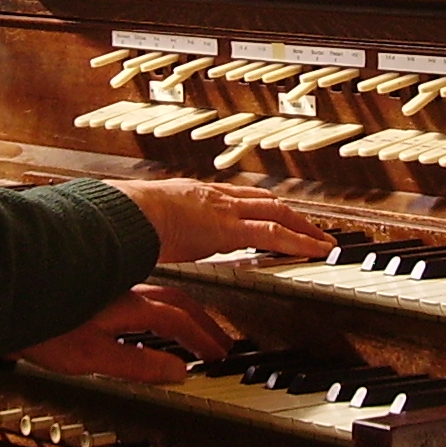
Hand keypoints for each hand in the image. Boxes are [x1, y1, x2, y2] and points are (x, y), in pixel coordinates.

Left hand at [19, 285, 232, 382]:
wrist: (9, 300)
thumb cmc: (43, 330)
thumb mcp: (92, 358)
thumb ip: (137, 365)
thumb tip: (177, 372)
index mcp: (129, 308)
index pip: (177, 322)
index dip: (200, 339)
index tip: (216, 356)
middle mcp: (124, 292)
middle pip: (177, 303)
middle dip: (203, 324)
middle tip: (219, 343)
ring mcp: (112, 289)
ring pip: (160, 296)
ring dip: (184, 314)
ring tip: (196, 331)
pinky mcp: (99, 292)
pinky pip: (142, 296)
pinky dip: (160, 309)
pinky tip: (153, 320)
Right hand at [109, 177, 331, 263]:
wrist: (124, 214)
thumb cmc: (123, 221)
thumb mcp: (141, 222)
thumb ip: (149, 232)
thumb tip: (137, 242)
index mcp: (193, 195)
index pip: (235, 198)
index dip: (257, 206)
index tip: (270, 214)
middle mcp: (214, 198)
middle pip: (263, 202)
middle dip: (289, 214)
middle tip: (309, 226)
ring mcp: (225, 210)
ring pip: (277, 214)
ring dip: (303, 226)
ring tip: (321, 240)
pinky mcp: (230, 230)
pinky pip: (275, 235)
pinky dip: (300, 242)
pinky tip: (316, 251)